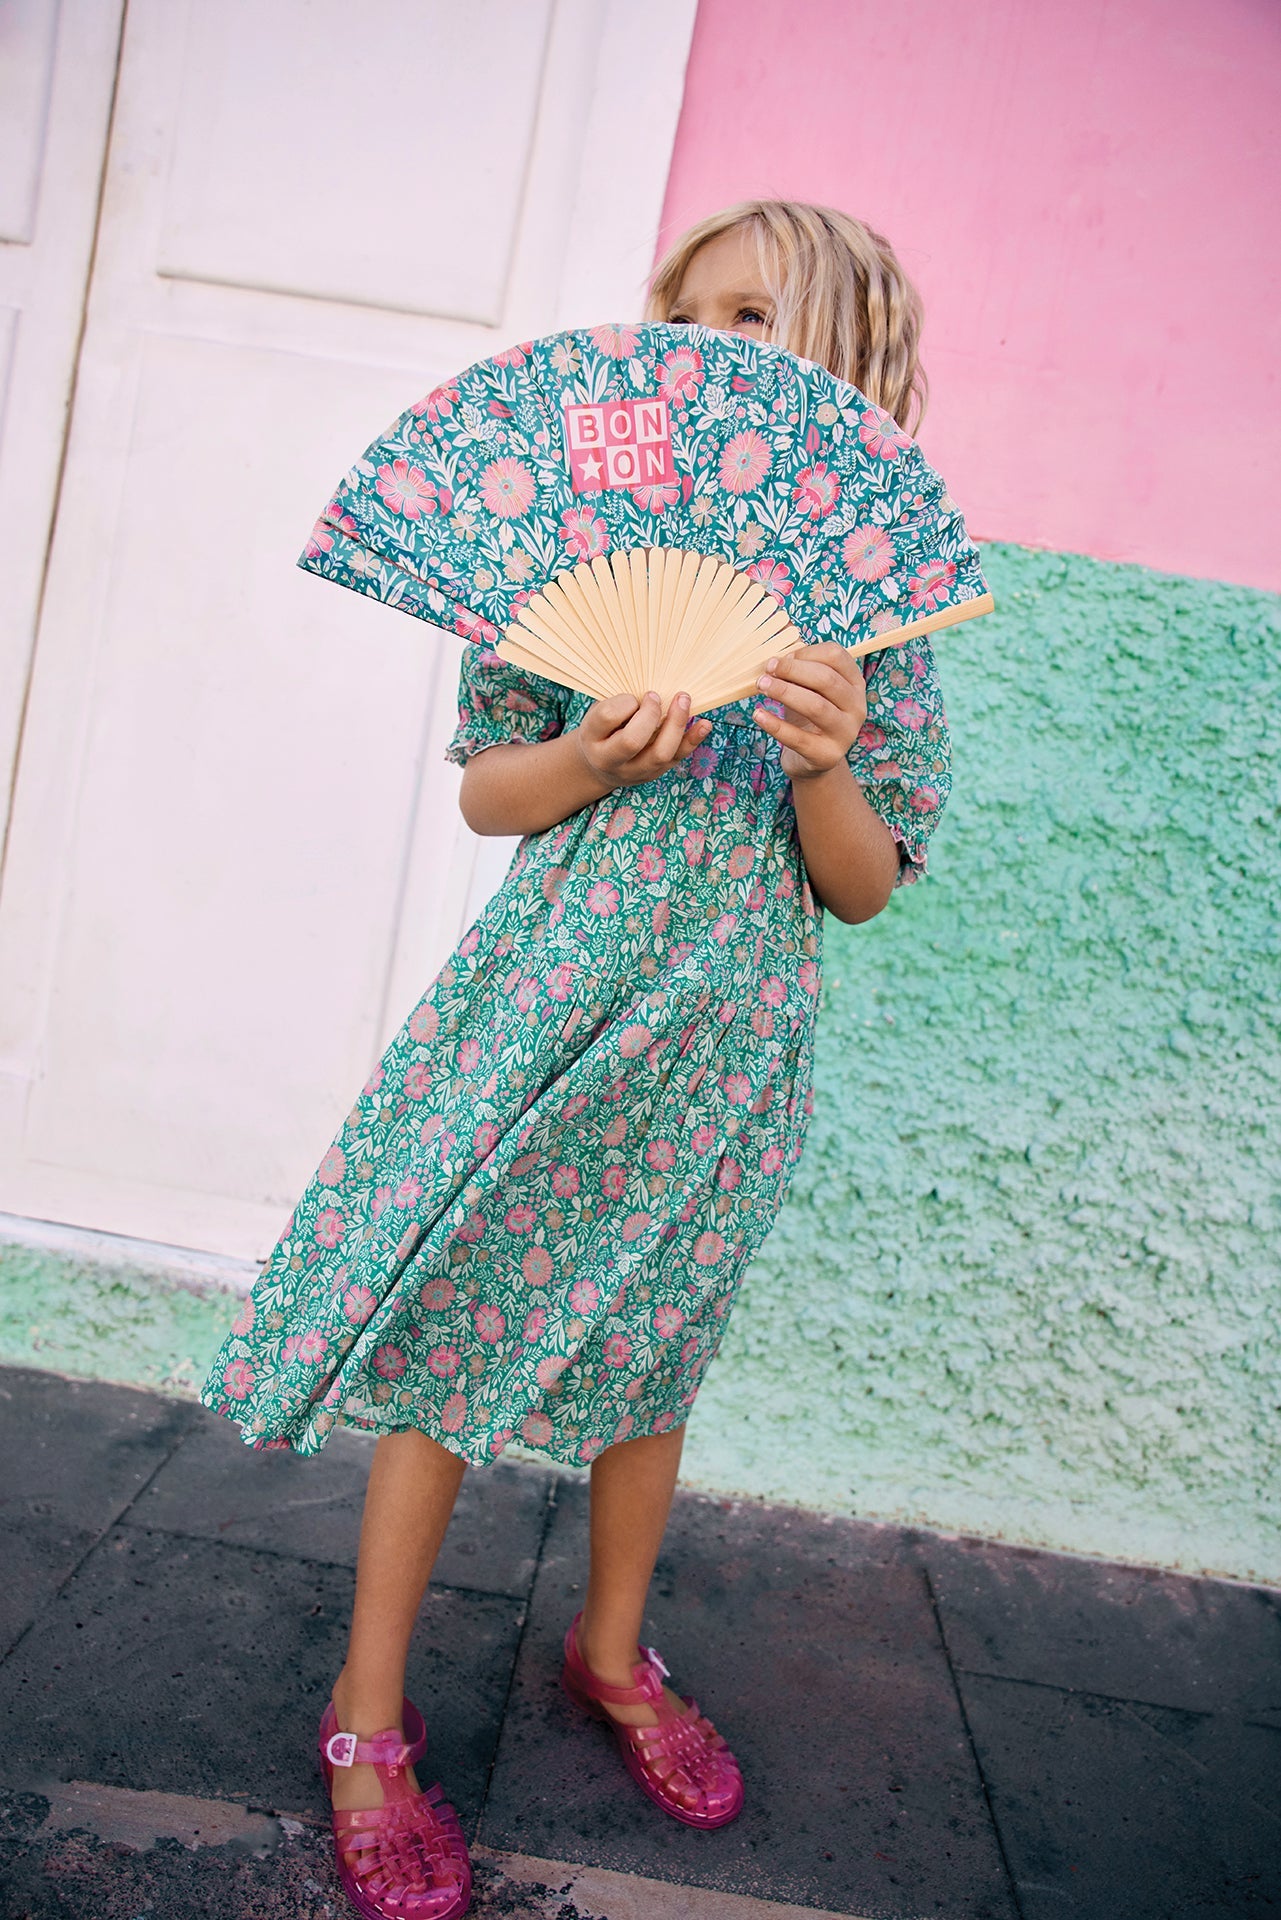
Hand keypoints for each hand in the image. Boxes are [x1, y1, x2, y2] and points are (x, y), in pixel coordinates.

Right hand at [574, 691, 711, 789]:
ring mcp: (635, 771)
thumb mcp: (598, 714)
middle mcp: (611, 760)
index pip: (607, 717)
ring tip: (683, 699)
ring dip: (675, 723)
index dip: (624, 702)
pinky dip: (693, 739)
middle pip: (632, 740)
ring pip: (660, 753)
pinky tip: (704, 724)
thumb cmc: (602, 730)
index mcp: (592, 739)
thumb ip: (617, 703)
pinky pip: (678, 757)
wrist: (600, 767)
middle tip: (655, 696)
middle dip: (650, 713)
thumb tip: (653, 691)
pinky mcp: (656, 773)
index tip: (632, 696)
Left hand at [752, 643, 867, 779]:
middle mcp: (856, 707)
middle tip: (766, 669)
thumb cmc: (808, 714)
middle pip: (826, 679)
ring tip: (761, 686)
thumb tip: (783, 624)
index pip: (836, 656)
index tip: (780, 657)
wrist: (813, 759)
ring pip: (816, 706)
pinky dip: (775, 725)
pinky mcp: (827, 755)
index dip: (805, 652)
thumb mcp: (808, 687)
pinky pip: (799, 738)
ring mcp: (845, 733)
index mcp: (855, 683)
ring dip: (784, 692)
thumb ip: (800, 660)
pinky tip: (758, 714)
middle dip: (792, 670)